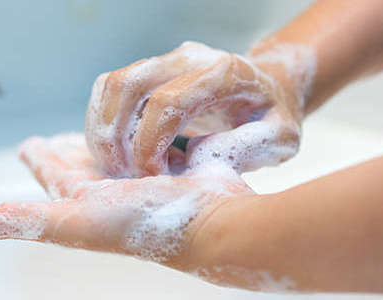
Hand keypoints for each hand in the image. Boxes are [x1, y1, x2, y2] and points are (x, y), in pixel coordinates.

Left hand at [0, 134, 252, 269]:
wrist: (213, 224)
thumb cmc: (147, 225)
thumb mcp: (76, 219)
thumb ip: (25, 220)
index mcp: (83, 198)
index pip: (52, 172)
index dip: (38, 157)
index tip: (26, 143)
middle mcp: (111, 191)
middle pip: (82, 162)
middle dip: (67, 148)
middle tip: (56, 136)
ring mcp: (142, 180)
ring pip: (116, 152)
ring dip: (105, 140)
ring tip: (99, 129)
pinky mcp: (172, 167)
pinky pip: (150, 145)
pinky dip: (144, 135)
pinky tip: (145, 130)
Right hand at [85, 41, 314, 176]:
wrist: (267, 88)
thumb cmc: (273, 116)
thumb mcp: (281, 138)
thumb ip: (249, 147)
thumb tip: (198, 157)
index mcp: (223, 72)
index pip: (167, 102)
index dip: (150, 145)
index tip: (154, 178)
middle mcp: (188, 58)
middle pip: (128, 85)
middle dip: (115, 137)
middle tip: (124, 175)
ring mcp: (165, 61)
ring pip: (111, 85)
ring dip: (102, 129)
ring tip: (114, 166)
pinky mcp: (149, 71)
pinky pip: (109, 89)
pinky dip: (101, 122)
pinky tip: (115, 151)